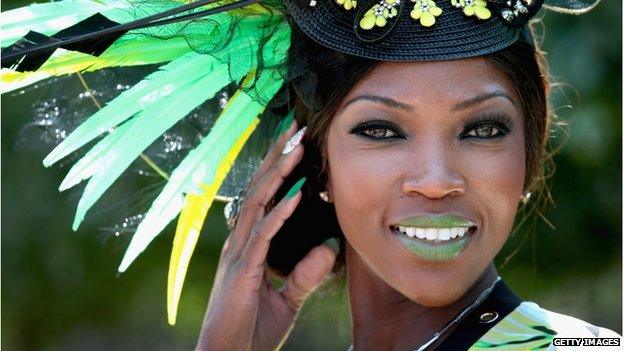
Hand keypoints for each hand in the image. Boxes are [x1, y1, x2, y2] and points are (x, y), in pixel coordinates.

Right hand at [196, 121, 337, 350]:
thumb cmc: (250, 329)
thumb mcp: (287, 299)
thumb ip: (306, 274)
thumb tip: (330, 250)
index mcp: (248, 244)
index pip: (264, 196)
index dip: (278, 168)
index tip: (295, 142)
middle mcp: (240, 241)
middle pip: (259, 190)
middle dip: (277, 157)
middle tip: (296, 128)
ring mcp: (238, 253)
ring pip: (258, 203)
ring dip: (278, 174)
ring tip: (296, 147)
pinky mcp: (242, 271)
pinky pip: (262, 236)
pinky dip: (278, 213)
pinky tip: (294, 196)